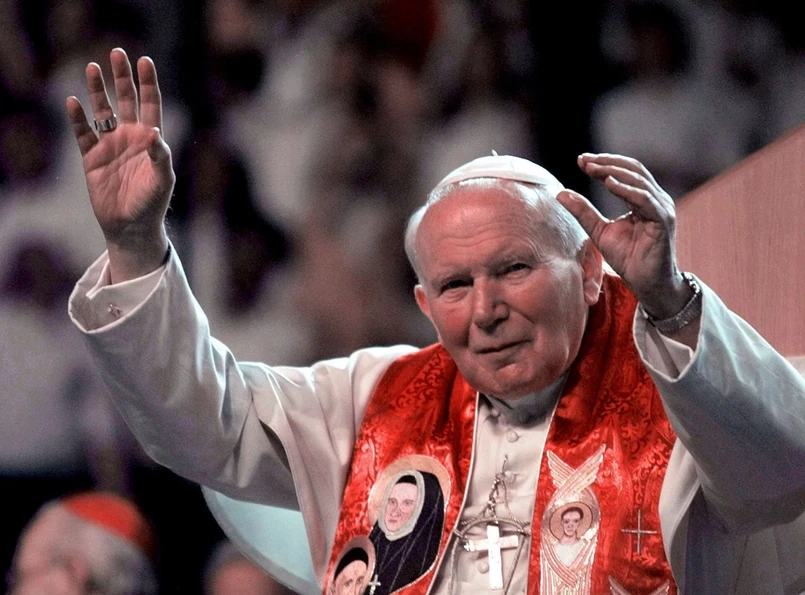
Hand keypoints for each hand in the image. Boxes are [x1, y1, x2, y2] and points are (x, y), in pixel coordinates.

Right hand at [66, 48, 173, 282]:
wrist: (131, 226)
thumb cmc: (152, 203)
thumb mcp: (162, 179)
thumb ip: (160, 155)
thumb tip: (154, 132)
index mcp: (150, 139)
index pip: (150, 104)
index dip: (148, 83)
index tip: (144, 61)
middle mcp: (130, 137)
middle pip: (126, 99)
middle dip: (122, 77)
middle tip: (117, 53)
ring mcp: (110, 145)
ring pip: (102, 110)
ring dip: (97, 90)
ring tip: (92, 68)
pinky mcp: (91, 157)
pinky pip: (82, 132)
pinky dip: (77, 118)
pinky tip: (73, 101)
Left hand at [556, 153, 691, 318]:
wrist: (647, 284)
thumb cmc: (628, 258)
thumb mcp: (599, 231)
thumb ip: (583, 212)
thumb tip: (561, 193)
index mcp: (644, 198)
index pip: (624, 172)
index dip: (603, 163)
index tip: (581, 161)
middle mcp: (656, 199)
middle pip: (632, 170)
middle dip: (606, 163)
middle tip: (584, 161)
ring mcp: (662, 208)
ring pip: (638, 180)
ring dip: (613, 172)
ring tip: (592, 169)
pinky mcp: (663, 220)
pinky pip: (644, 200)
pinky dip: (626, 190)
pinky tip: (609, 184)